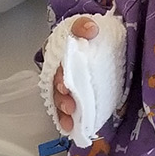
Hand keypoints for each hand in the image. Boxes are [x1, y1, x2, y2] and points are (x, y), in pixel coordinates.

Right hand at [52, 16, 98, 130]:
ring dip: (64, 112)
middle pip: (57, 87)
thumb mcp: (86, 27)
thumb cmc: (90, 37)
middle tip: (70, 106)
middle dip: (62, 99)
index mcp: (61, 56)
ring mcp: (67, 86)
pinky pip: (67, 110)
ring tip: (71, 121)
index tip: (66, 86)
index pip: (58, 66)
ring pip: (60, 100)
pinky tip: (70, 129)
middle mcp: (60, 73)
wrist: (98, 43)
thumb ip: (83, 26)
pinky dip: (67, 120)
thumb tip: (89, 29)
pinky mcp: (75, 97)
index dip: (60, 76)